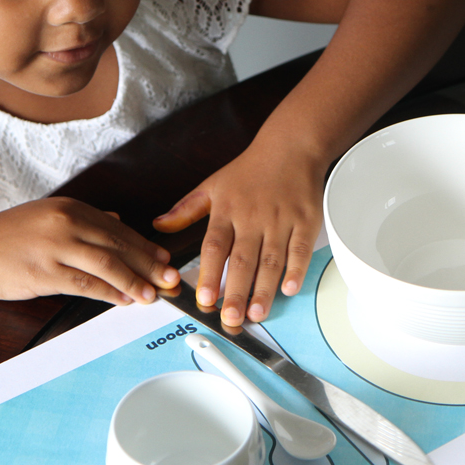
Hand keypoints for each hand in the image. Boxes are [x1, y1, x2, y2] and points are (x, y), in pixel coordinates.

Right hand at [0, 197, 178, 303]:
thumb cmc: (8, 236)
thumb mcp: (48, 216)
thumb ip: (85, 219)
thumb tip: (117, 221)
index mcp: (71, 208)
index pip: (117, 227)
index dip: (144, 245)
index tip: (163, 258)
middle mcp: (67, 223)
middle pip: (118, 245)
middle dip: (149, 263)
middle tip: (170, 277)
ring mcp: (56, 246)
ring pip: (107, 264)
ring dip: (134, 281)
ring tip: (152, 294)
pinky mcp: (45, 272)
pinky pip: (85, 284)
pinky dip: (109, 293)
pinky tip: (123, 300)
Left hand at [153, 143, 324, 325]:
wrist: (290, 147)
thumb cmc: (250, 170)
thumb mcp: (212, 185)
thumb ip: (185, 210)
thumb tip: (158, 225)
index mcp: (227, 210)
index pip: (215, 246)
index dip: (209, 273)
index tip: (205, 298)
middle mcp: (253, 217)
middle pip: (243, 259)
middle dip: (236, 291)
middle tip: (231, 318)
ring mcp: (281, 219)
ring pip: (271, 259)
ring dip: (264, 289)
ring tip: (256, 313)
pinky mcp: (306, 220)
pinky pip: (300, 248)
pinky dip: (296, 269)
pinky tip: (289, 289)